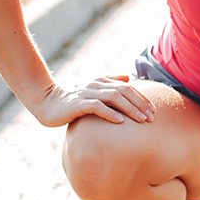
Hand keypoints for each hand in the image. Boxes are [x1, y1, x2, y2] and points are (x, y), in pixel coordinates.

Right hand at [31, 75, 155, 127]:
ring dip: (130, 108)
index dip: (142, 98)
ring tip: (141, 119)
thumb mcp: (93, 91)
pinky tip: (120, 121)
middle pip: (124, 91)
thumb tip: (128, 78)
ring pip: (114, 97)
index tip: (154, 110)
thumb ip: (110, 83)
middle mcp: (96, 85)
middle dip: (140, 104)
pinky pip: (96, 107)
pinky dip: (110, 113)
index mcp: (101, 82)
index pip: (128, 87)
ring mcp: (87, 93)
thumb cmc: (72, 100)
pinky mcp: (77, 104)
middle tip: (152, 117)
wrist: (46, 103)